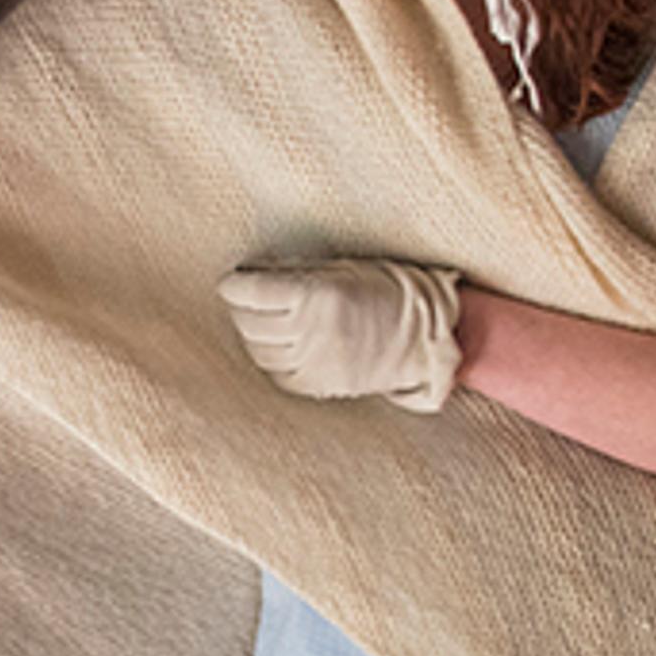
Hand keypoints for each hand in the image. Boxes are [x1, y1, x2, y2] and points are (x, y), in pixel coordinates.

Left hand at [216, 259, 464, 410]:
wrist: (423, 336)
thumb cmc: (384, 291)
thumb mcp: (341, 269)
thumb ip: (297, 274)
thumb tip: (254, 274)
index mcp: (319, 295)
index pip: (253, 293)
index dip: (235, 286)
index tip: (231, 281)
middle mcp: (314, 332)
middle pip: (251, 323)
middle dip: (241, 308)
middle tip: (244, 297)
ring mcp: (316, 363)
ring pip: (260, 351)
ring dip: (253, 334)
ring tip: (262, 320)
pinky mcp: (319, 385)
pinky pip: (277, 374)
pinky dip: (270, 359)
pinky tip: (279, 344)